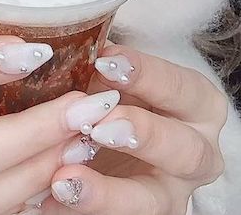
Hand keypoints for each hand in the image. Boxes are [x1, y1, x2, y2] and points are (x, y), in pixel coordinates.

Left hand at [38, 45, 227, 213]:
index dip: (147, 74)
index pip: (182, 88)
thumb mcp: (112, 74)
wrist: (105, 138)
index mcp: (196, 106)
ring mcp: (171, 192)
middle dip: (142, 136)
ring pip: (152, 202)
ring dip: (108, 193)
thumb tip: (61, 45)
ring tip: (63, 180)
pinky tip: (48, 198)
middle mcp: (196, 152)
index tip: (104, 61)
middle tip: (97, 125)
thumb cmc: (113, 91)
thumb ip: (98, 64)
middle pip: (185, 150)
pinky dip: (80, 210)